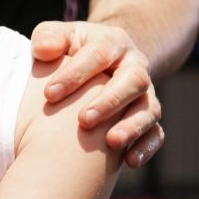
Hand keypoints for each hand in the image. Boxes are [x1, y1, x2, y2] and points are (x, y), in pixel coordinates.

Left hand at [31, 20, 164, 168]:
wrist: (104, 60)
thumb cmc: (72, 49)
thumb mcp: (60, 36)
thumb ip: (49, 37)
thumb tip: (43, 50)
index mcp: (113, 42)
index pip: (98, 54)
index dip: (75, 74)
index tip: (49, 95)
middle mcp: (135, 67)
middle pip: (133, 80)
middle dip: (110, 101)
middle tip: (84, 120)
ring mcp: (145, 93)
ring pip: (148, 109)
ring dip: (132, 127)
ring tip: (112, 143)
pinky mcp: (149, 117)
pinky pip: (156, 133)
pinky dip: (146, 147)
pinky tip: (130, 162)